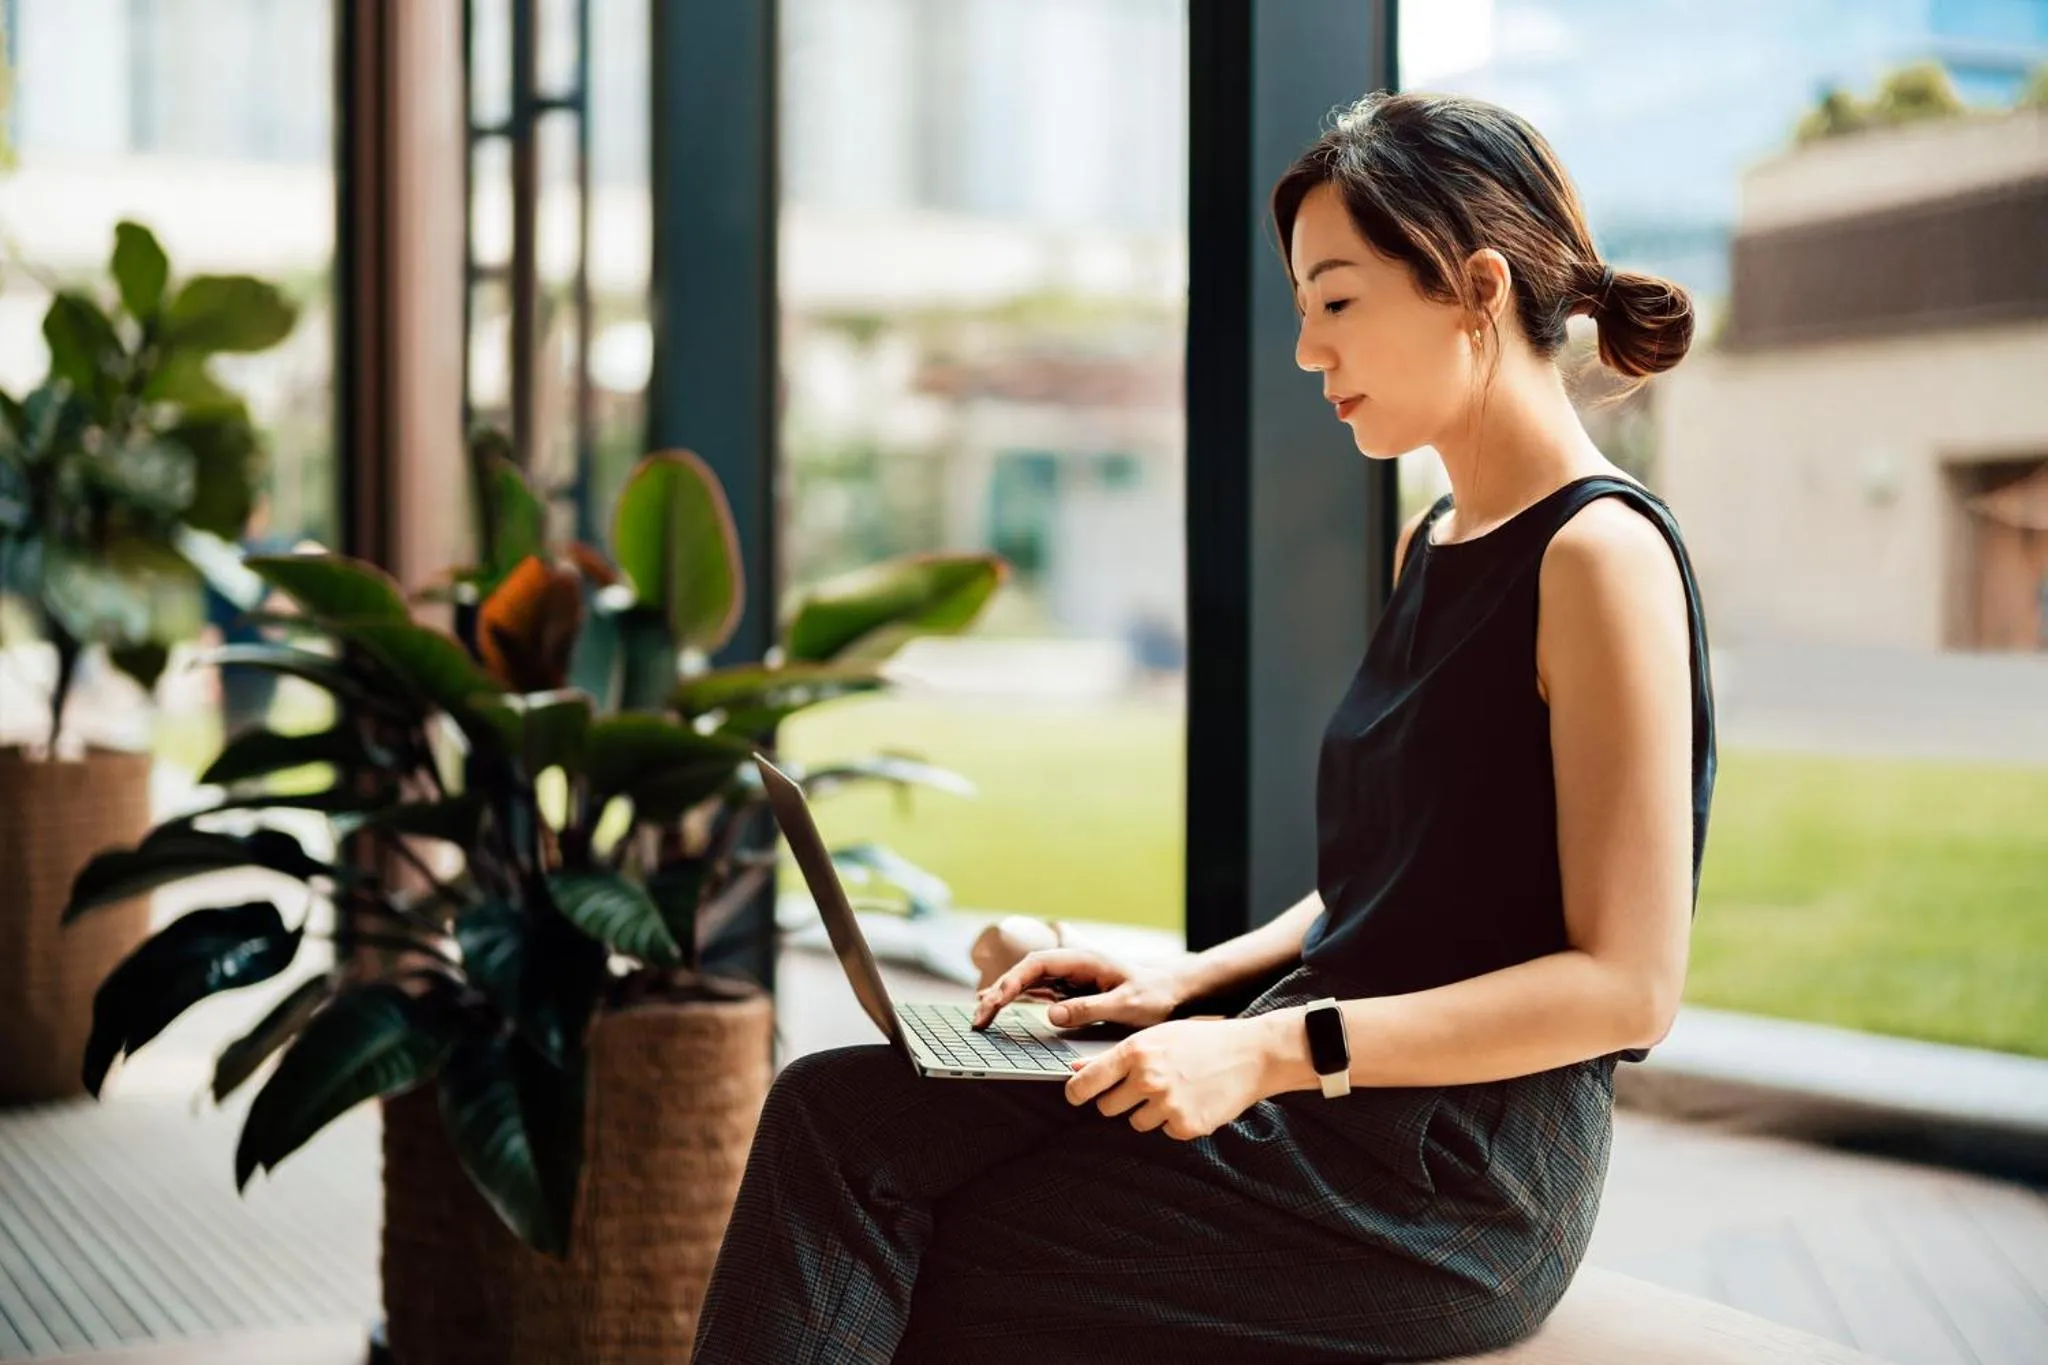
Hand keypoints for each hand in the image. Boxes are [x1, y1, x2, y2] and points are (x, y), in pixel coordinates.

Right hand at [970, 948, 1190, 1030]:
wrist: (1173, 991)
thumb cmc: (1154, 996)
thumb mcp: (1126, 1005)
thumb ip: (1089, 1008)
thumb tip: (1051, 1014)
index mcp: (1082, 960)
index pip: (1036, 965)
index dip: (1011, 982)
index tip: (994, 1002)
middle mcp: (1071, 964)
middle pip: (1024, 973)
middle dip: (998, 993)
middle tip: (978, 1020)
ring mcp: (1069, 977)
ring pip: (1026, 983)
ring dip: (1002, 998)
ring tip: (979, 1019)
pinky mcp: (1070, 990)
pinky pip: (1036, 993)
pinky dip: (1015, 1002)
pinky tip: (997, 1010)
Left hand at [1063, 1017, 1272, 1139]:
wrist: (1251, 1054)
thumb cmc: (1200, 1041)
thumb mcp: (1155, 1037)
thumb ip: (1114, 1056)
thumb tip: (1075, 1068)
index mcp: (1135, 1052)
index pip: (1086, 1082)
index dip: (1075, 1092)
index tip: (1075, 1096)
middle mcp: (1147, 1078)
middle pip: (1107, 1107)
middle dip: (1119, 1101)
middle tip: (1143, 1087)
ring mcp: (1167, 1104)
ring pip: (1136, 1122)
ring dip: (1149, 1112)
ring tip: (1175, 1090)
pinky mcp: (1186, 1125)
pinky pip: (1165, 1132)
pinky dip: (1176, 1121)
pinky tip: (1193, 1100)